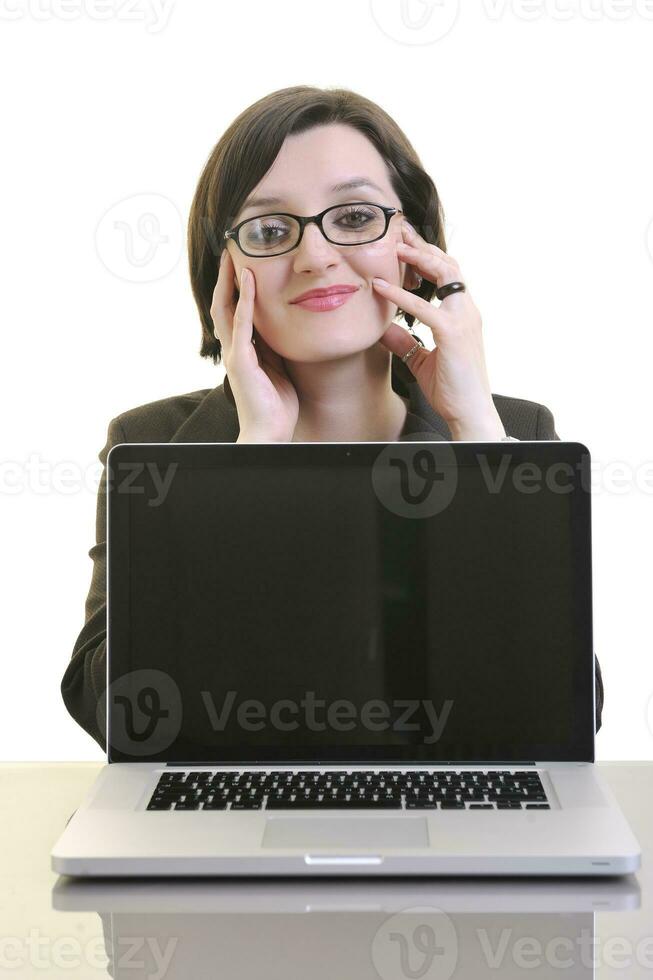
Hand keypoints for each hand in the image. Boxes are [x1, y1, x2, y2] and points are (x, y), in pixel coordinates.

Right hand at [211, 250, 298, 441]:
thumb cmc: (277, 404)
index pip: (235, 310)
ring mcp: (234, 354)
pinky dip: (244, 300)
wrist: (270, 432)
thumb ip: (275, 347)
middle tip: (230, 249)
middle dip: (226, 277)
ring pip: (225, 308)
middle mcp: (234, 348)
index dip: (235, 286)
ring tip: (234, 256)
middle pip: (223, 303)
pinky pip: (241, 324)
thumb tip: (284, 327)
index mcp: (243, 349)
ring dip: (229, 281)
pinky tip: (248, 280)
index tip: (242, 262)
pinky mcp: (241, 361)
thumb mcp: (279, 367)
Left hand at [372, 221, 504, 436]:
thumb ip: (405, 341)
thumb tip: (383, 328)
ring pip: (444, 274)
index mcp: (462, 313)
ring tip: (393, 245)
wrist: (469, 413)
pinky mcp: (452, 334)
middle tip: (398, 228)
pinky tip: (380, 287)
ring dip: (418, 257)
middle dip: (422, 244)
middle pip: (447, 264)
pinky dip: (400, 295)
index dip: (426, 255)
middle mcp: (466, 310)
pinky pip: (424, 308)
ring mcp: (463, 320)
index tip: (404, 241)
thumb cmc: (450, 389)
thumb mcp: (421, 360)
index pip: (447, 274)